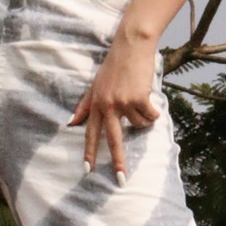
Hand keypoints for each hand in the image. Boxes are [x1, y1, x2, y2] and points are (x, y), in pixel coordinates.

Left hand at [69, 32, 162, 182]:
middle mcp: (107, 106)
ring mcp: (123, 103)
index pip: (91, 133)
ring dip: (144, 117)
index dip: (90, 152)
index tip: (88, 170)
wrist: (131, 46)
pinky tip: (150, 99)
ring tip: (140, 99)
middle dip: (117, 162)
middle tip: (121, 180)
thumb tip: (71, 122)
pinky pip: (150, 116)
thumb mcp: (95, 84)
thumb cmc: (114, 65)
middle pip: (113, 140)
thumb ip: (84, 105)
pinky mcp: (138, 98)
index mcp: (95, 104)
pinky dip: (154, 111)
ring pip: (139, 125)